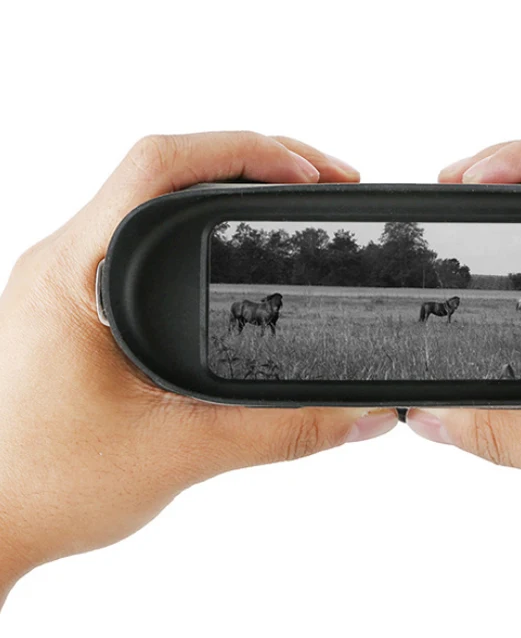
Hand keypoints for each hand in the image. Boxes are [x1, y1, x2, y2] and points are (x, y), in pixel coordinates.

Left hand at [0, 132, 397, 605]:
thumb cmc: (43, 485)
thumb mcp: (179, 454)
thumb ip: (281, 432)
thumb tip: (359, 414)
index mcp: (76, 272)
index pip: (158, 166)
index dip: (245, 152)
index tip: (310, 174)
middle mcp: (68, 259)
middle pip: (168, 167)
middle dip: (257, 161)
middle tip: (324, 182)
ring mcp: (74, 276)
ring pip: (160, 197)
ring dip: (232, 188)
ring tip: (297, 202)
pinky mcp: (85, 299)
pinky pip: (152, 233)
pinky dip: (208, 223)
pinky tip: (244, 247)